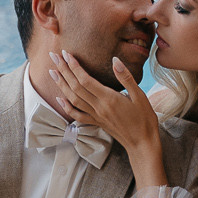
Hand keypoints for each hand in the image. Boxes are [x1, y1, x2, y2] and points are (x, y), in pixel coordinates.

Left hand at [45, 49, 161, 171]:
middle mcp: (99, 108)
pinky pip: (78, 115)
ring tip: (52, 72)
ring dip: (61, 85)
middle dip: (64, 70)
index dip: (74, 66)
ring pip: (74, 99)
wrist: (142, 143)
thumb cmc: (144, 119)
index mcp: (109, 99)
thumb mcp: (140, 96)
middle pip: (76, 87)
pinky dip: (67, 107)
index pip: (86, 80)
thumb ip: (126, 77)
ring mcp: (96, 116)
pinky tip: (60, 98)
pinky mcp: (96, 122)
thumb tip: (115, 60)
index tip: (66, 54)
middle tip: (54, 56)